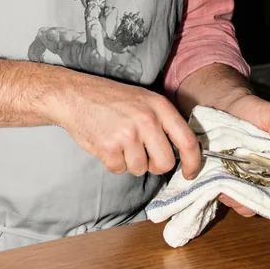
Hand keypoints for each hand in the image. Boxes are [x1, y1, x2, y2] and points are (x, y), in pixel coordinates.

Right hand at [57, 74, 202, 179]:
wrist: (76, 95)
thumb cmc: (112, 98)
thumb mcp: (144, 99)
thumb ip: (163, 120)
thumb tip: (182, 149)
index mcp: (159, 106)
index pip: (187, 140)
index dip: (193, 162)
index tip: (190, 173)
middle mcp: (147, 120)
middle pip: (165, 163)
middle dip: (155, 165)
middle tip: (143, 153)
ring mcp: (127, 135)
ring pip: (141, 169)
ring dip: (131, 162)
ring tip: (120, 141)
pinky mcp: (109, 148)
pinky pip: (120, 170)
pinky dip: (114, 163)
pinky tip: (107, 144)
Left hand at [217, 93, 269, 217]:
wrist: (222, 101)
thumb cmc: (251, 108)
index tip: (268, 194)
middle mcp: (259, 178)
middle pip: (259, 202)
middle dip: (250, 200)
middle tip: (240, 187)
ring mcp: (238, 178)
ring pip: (239, 200)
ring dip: (232, 196)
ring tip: (225, 182)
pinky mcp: (219, 175)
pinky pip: (220, 191)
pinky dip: (217, 190)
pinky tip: (213, 181)